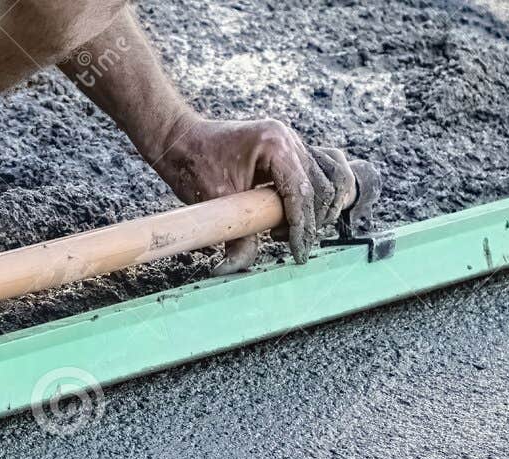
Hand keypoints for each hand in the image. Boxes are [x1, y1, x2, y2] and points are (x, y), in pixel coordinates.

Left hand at [151, 114, 358, 274]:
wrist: (181, 141)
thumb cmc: (194, 163)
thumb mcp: (215, 202)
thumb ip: (233, 236)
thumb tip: (236, 267)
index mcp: (275, 144)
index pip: (302, 192)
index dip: (303, 228)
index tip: (298, 253)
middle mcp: (289, 140)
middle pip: (321, 188)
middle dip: (310, 222)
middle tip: (285, 244)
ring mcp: (292, 143)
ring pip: (327, 181)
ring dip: (317, 211)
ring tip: (286, 231)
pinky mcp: (290, 152)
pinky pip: (320, 173)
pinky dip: (319, 196)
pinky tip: (302, 216)